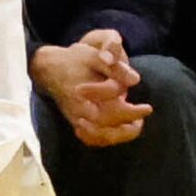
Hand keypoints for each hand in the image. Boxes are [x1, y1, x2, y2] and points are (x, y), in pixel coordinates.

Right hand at [32, 31, 152, 147]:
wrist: (48, 67)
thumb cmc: (75, 60)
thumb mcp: (95, 56)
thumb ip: (116, 68)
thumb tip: (136, 80)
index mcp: (88, 94)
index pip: (115, 110)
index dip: (134, 112)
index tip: (147, 108)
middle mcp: (81, 110)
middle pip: (108, 128)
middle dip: (129, 127)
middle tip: (141, 117)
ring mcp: (75, 118)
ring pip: (99, 137)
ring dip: (119, 135)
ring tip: (132, 126)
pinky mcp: (73, 121)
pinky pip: (89, 138)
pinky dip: (103, 139)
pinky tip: (114, 131)